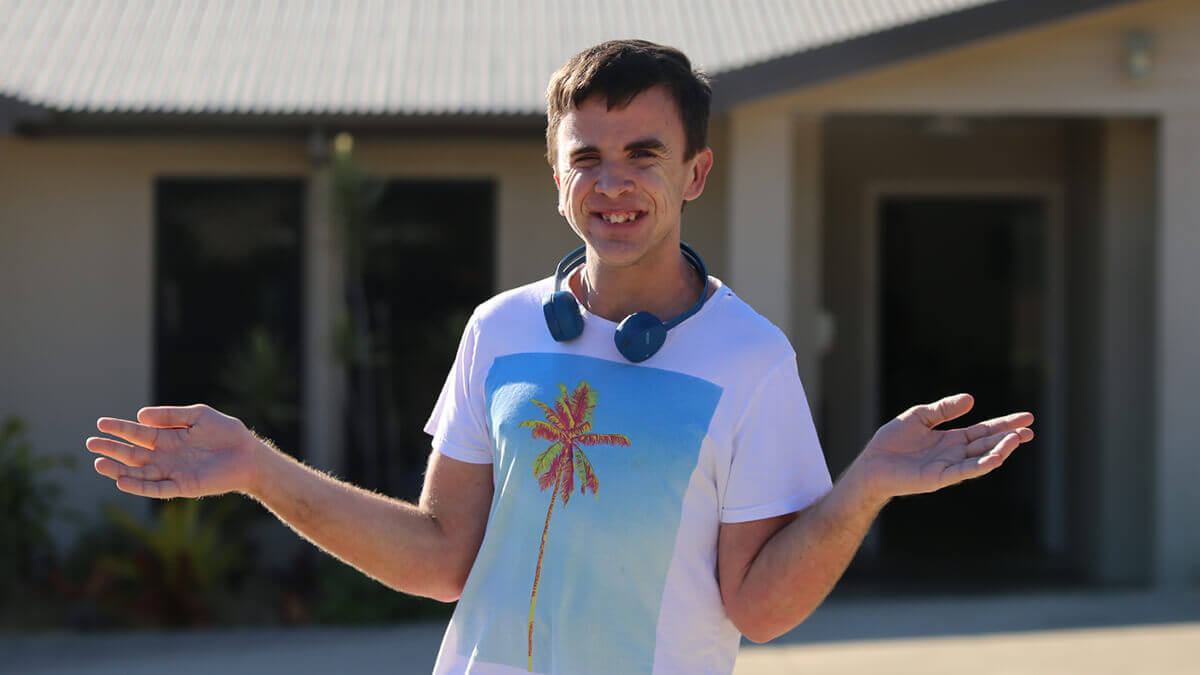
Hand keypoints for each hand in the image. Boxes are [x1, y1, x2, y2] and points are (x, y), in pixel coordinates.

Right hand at [87, 404, 262, 498]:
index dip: (120, 428)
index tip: (100, 423)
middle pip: (133, 454)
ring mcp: (173, 472)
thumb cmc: (227, 433)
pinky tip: (122, 481)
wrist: (249, 454)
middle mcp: (167, 456)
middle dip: (112, 449)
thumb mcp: (198, 416)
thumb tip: (140, 416)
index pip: (138, 433)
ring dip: (119, 470)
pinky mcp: (183, 487)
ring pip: (140, 473)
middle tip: (90, 443)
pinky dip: (139, 486)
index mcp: (169, 438)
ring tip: (99, 463)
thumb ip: (171, 416)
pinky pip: (157, 489)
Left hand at [851, 394, 1033, 502]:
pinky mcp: (939, 478)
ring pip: (981, 458)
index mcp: (951, 439)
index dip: (1004, 424)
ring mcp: (949, 467)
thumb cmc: (892, 441)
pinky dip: (981, 465)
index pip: (984, 431)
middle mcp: (954, 454)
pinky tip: (997, 458)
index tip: (1027, 418)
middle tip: (1031, 430)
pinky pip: (964, 471)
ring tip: (1018, 438)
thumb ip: (944, 409)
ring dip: (1000, 449)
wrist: (872, 463)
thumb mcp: (920, 416)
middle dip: (1009, 437)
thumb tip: (972, 399)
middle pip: (988, 444)